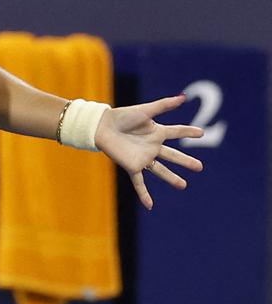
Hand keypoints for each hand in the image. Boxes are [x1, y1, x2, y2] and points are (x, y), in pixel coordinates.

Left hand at [94, 94, 204, 209]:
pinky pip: (139, 183)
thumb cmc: (121, 116)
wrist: (101, 126)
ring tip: (183, 185)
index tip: (202, 133)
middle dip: (185, 161)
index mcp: (156, 132)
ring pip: (160, 170)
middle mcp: (151, 146)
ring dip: (171, 178)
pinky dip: (144, 194)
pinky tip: (150, 206)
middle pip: (172, 155)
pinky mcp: (132, 166)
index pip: (177, 132)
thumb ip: (164, 105)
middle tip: (200, 167)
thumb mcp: (145, 110)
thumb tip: (183, 97)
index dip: (189, 132)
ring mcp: (142, 157)